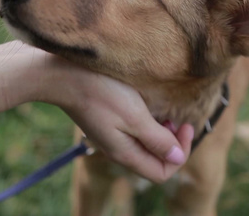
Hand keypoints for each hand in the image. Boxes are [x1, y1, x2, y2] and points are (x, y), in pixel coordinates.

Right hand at [35, 51, 194, 182]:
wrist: (63, 76)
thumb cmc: (101, 93)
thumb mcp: (135, 117)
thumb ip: (157, 140)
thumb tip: (177, 157)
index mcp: (126, 153)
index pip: (162, 172)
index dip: (180, 154)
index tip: (185, 126)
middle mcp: (118, 150)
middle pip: (154, 161)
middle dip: (172, 144)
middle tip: (177, 120)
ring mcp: (110, 138)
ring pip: (144, 147)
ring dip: (160, 134)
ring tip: (163, 113)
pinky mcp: (105, 124)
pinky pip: (133, 134)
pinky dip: (146, 125)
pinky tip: (146, 108)